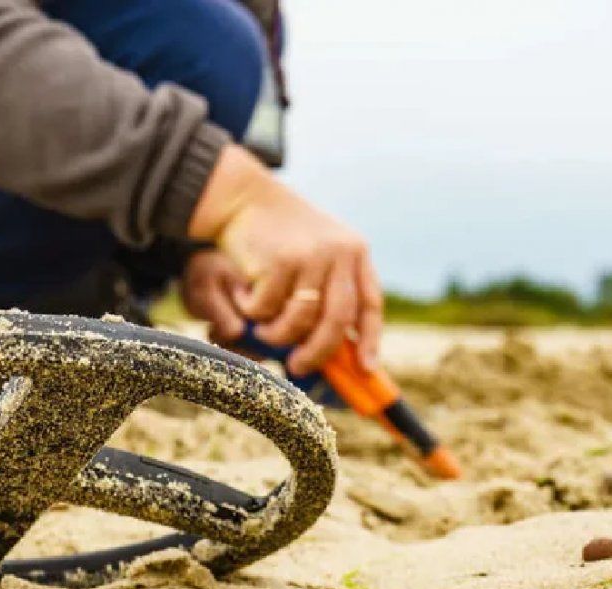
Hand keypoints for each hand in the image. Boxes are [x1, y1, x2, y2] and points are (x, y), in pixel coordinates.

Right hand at [188, 144, 382, 375]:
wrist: (242, 197)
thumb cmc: (276, 234)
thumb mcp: (314, 252)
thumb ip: (327, 289)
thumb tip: (332, 348)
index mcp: (354, 251)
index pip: (369, 304)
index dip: (369, 339)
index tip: (365, 369)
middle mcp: (339, 253)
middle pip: (337, 320)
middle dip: (317, 353)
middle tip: (298, 367)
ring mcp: (311, 256)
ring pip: (299, 320)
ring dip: (276, 333)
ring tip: (261, 328)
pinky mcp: (280, 261)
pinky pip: (266, 309)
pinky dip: (252, 310)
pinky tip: (245, 293)